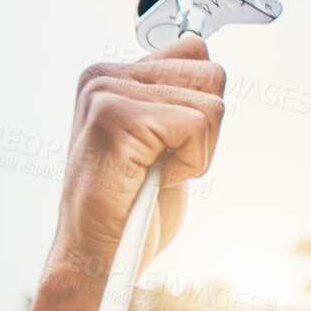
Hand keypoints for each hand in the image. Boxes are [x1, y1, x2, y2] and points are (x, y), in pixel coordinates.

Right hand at [26, 35, 226, 310]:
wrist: (99, 257)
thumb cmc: (131, 206)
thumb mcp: (163, 140)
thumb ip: (178, 98)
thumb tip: (210, 65)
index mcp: (113, 75)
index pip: (197, 53)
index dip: (200, 107)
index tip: (167, 144)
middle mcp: (104, 76)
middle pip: (211, 75)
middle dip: (203, 130)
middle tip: (163, 163)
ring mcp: (106, 94)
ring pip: (211, 103)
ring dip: (196, 150)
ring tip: (155, 173)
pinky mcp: (116, 119)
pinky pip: (197, 124)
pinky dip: (190, 162)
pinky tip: (154, 179)